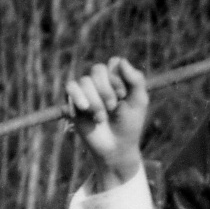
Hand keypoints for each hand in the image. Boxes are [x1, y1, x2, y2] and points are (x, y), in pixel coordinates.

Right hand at [62, 55, 149, 182]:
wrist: (116, 148)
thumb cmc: (130, 124)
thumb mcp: (139, 101)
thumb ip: (136, 79)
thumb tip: (121, 60)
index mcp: (117, 78)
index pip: (113, 63)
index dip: (118, 77)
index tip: (124, 95)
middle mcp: (100, 82)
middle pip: (97, 69)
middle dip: (107, 90)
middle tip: (113, 107)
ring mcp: (85, 91)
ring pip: (84, 81)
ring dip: (95, 101)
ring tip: (101, 117)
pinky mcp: (73, 102)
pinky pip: (70, 88)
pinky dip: (78, 97)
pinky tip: (85, 109)